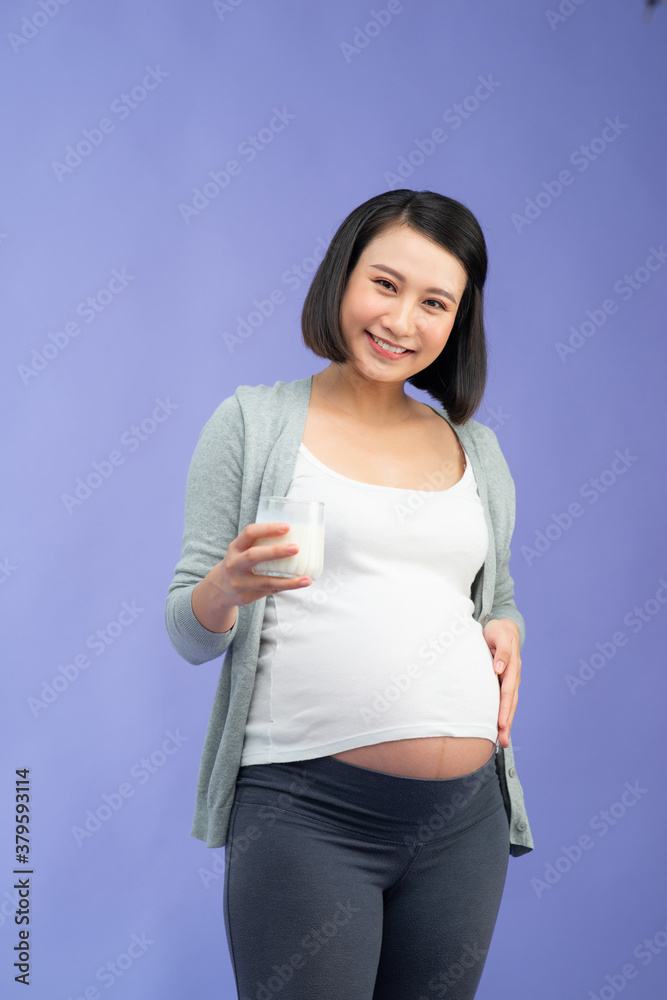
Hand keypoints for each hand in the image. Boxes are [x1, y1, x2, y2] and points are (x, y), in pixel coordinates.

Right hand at [216, 522, 311, 607]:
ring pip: (266, 581)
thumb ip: (260, 544)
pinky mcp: (247, 596)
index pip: (249, 533)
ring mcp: (240, 582)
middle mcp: (235, 564)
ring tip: (306, 578)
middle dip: (275, 551)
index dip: (268, 528)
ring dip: (288, 580)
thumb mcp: (241, 550)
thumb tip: (296, 536)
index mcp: (235, 548)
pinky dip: (287, 587)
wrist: (219, 589)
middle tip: (296, 548)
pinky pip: (270, 591)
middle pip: (253, 556)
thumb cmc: (239, 563)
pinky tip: (301, 584)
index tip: (287, 527)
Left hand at [482, 618, 520, 748]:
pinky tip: (499, 727)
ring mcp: (510, 680)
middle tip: (503, 741)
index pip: (507, 692)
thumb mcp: (499, 635)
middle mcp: (513, 676)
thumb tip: (499, 669)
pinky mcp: (505, 682)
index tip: (500, 724)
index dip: (503, 709)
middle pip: (511, 703)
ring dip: (507, 722)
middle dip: (507, 722)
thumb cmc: (498, 631)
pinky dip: (503, 714)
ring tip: (503, 741)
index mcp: (512, 667)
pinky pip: (505, 701)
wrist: (503, 627)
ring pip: (510, 705)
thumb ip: (501, 651)